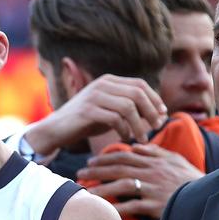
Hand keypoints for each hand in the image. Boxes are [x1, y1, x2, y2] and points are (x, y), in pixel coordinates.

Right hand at [26, 74, 167, 155]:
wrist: (56, 129)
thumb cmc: (85, 122)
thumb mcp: (109, 110)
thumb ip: (129, 108)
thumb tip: (159, 112)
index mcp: (108, 81)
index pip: (140, 84)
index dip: (154, 99)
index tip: (162, 115)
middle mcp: (102, 84)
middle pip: (137, 93)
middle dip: (151, 111)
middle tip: (157, 127)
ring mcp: (94, 96)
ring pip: (128, 107)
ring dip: (139, 125)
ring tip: (142, 138)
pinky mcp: (88, 110)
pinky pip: (115, 119)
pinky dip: (124, 130)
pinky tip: (125, 138)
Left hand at [76, 144, 204, 217]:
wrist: (209, 196)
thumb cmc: (190, 178)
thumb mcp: (175, 160)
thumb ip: (154, 152)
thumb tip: (135, 146)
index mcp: (153, 161)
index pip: (123, 157)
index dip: (104, 158)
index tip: (90, 161)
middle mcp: (151, 173)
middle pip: (118, 169)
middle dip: (96, 171)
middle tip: (80, 173)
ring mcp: (153, 189)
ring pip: (122, 186)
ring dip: (102, 188)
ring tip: (86, 192)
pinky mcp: (157, 205)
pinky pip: (133, 207)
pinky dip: (117, 209)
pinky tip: (103, 211)